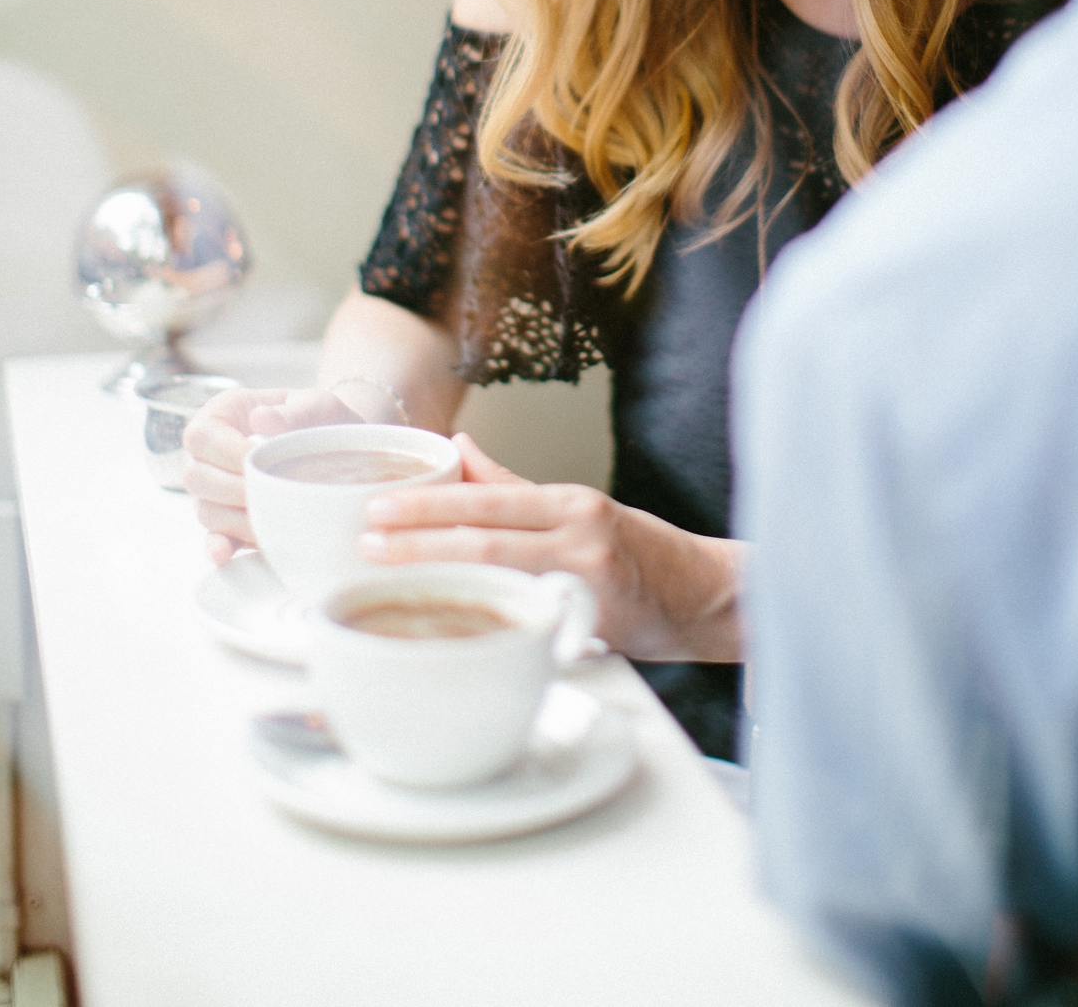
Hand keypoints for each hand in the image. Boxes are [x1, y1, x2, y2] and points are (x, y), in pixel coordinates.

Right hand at [180, 386, 368, 563]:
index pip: (200, 436)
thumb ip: (289, 412)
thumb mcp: (315, 406)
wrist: (339, 450)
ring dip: (235, 519)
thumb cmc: (321, 421)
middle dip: (233, 489)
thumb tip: (260, 419)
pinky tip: (226, 554)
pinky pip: (214, 537)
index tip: (261, 458)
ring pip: (205, 510)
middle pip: (195, 476)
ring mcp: (215, 489)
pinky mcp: (229, 520)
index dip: (226, 452)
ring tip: (273, 516)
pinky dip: (220, 546)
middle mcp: (208, 453)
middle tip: (272, 491)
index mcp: (221, 415)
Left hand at [356, 433, 742, 661]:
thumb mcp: (579, 508)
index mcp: (570, 504)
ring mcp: (590, 584)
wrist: (710, 597)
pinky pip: (532, 623)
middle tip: (367, 542)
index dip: (429, 505)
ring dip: (441, 580)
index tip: (378, 510)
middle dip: (419, 542)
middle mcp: (580, 537)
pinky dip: (489, 620)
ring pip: (502, 579)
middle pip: (485, 537)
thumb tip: (457, 449)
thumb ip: (513, 486)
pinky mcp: (598, 628)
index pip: (487, 499)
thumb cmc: (639, 553)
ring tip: (388, 580)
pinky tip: (448, 625)